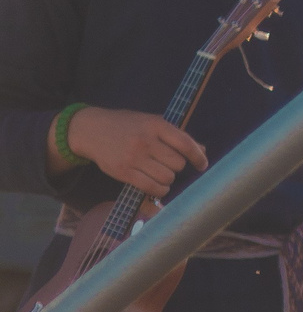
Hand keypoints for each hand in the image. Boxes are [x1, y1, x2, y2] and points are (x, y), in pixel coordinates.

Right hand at [66, 107, 207, 195]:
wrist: (90, 130)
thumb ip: (176, 135)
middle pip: (177, 164)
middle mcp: (145, 141)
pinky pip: (152, 188)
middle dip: (177, 166)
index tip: (202, 165)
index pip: (185, 144)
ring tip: (160, 173)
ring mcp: (133, 157)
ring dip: (168, 179)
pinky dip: (159, 190)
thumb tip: (202, 150)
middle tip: (168, 163)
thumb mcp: (151, 122)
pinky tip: (157, 185)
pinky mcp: (123, 172)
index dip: (198, 157)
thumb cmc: (127, 126)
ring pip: (167, 177)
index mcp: (155, 125)